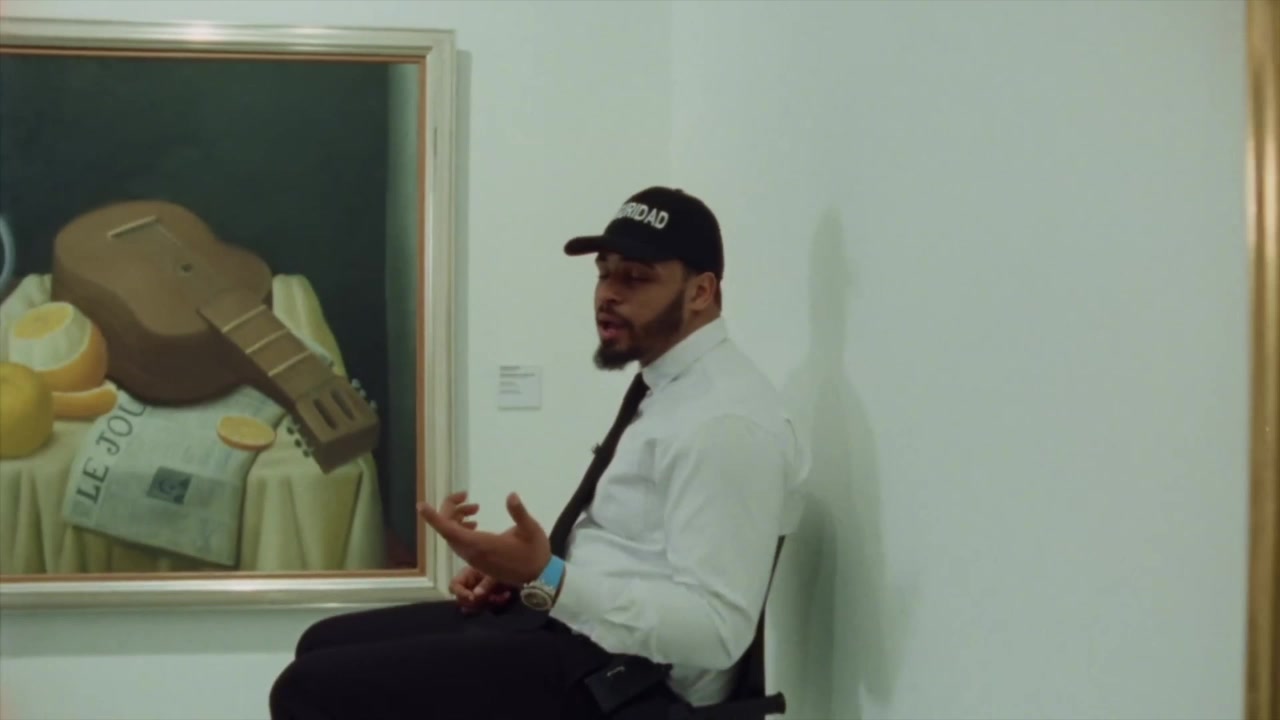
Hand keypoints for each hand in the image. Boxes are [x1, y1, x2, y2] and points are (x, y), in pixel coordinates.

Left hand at [418, 491, 550, 586]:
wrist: (538, 577)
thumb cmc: (535, 552)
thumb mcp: (531, 530)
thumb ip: (519, 513)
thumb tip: (510, 496)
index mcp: (482, 545)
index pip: (450, 531)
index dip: (434, 518)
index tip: (421, 506)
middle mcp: (473, 553)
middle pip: (448, 530)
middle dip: (449, 510)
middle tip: (465, 495)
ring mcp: (473, 558)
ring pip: (453, 536)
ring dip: (456, 518)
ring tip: (474, 507)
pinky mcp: (477, 560)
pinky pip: (459, 542)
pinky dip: (460, 528)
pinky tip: (474, 521)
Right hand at [449, 565, 512, 612]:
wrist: (519, 567)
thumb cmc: (504, 564)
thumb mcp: (495, 573)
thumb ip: (485, 584)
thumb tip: (475, 596)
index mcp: (468, 575)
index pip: (454, 586)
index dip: (461, 593)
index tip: (472, 598)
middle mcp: (470, 586)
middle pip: (463, 601)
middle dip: (477, 602)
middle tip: (490, 599)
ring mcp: (479, 594)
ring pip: (475, 606)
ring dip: (488, 604)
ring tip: (501, 597)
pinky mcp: (488, 600)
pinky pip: (487, 607)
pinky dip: (496, 604)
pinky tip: (506, 596)